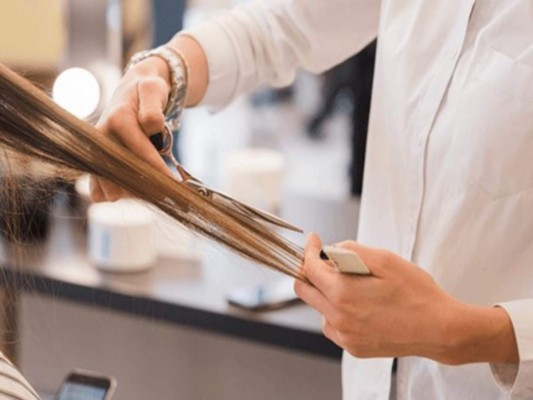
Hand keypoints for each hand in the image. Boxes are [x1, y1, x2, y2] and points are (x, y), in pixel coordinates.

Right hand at [90, 35, 207, 201]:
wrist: (132, 90)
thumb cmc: (147, 91)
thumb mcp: (154, 90)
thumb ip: (153, 108)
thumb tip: (151, 128)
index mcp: (117, 120)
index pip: (141, 155)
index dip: (160, 174)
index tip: (176, 188)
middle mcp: (101, 138)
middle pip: (124, 177)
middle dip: (148, 189)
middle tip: (168, 196)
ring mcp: (95, 152)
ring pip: (109, 189)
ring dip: (133, 195)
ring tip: (155, 192)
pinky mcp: (94, 163)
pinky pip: (100, 191)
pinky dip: (117, 196)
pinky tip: (138, 191)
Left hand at [294, 234, 518, 364]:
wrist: (439, 330)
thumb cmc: (416, 293)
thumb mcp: (386, 260)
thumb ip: (352, 251)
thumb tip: (332, 250)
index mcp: (343, 293)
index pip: (309, 268)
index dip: (309, 250)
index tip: (314, 240)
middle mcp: (338, 317)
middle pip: (304, 290)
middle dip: (309, 270)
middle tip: (324, 260)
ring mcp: (344, 335)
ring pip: (318, 308)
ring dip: (326, 292)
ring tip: (353, 285)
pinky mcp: (353, 347)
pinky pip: (332, 325)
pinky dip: (337, 311)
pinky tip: (359, 305)